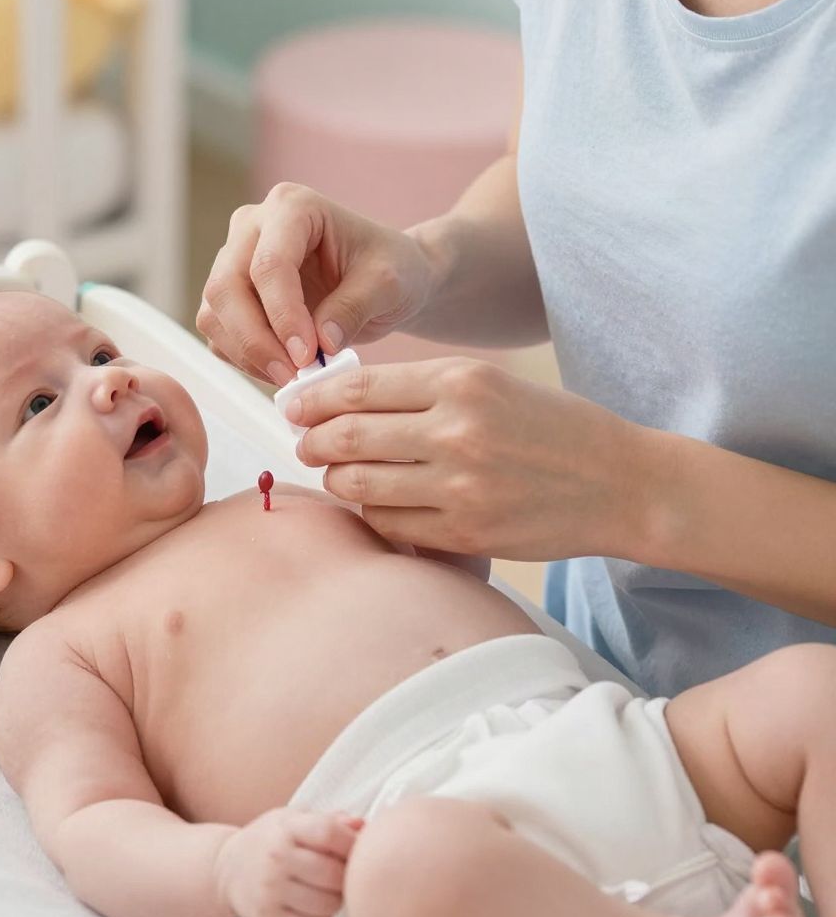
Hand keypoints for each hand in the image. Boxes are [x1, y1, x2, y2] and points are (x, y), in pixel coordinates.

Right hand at [196, 183, 437, 385]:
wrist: (384, 279)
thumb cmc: (389, 267)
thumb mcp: (388, 283)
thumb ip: (354, 307)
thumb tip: (321, 345)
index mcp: (292, 207)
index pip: (269, 264)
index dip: (282, 314)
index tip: (307, 355)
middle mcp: (252, 228)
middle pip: (227, 287)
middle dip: (256, 340)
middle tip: (293, 375)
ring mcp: (235, 260)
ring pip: (214, 313)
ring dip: (248, 354)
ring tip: (293, 376)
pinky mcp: (231, 296)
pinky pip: (219, 333)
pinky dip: (244, 359)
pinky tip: (283, 369)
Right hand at [214, 809, 362, 916]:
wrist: (226, 868)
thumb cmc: (270, 840)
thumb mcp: (293, 819)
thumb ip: (329, 820)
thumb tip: (362, 825)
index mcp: (287, 827)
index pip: (329, 832)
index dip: (351, 844)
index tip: (357, 852)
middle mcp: (276, 856)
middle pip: (333, 874)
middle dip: (347, 879)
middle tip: (342, 879)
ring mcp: (270, 888)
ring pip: (326, 905)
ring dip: (336, 903)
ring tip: (328, 895)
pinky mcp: (266, 916)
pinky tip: (316, 913)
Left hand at [288, 354, 652, 562]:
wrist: (621, 483)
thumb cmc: (552, 429)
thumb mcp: (491, 384)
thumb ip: (420, 390)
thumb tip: (339, 399)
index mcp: (461, 382)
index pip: (357, 388)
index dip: (312, 399)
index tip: (294, 405)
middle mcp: (456, 431)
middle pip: (346, 437)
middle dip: (312, 441)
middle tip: (305, 443)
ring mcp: (460, 488)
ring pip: (358, 484)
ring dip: (337, 480)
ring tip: (341, 473)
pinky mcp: (465, 534)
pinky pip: (389, 524)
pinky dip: (373, 513)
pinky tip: (380, 502)